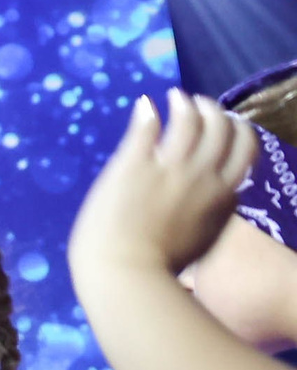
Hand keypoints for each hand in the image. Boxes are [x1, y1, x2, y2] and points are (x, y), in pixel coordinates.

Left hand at [71, 91, 259, 279]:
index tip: (228, 125)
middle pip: (221, 128)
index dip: (238, 131)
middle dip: (215, 111)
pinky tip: (146, 104)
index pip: (245, 150)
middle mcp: (203, 176)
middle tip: (201, 103)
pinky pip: (147, 127)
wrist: (124, 272)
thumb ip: (217, 213)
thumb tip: (224, 197)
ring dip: (186, 104)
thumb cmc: (159, 266)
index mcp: (224, 196)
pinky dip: (149, 112)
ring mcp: (169, 167)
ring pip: (190, 120)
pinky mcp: (134, 164)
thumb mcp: (205, 240)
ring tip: (177, 97)